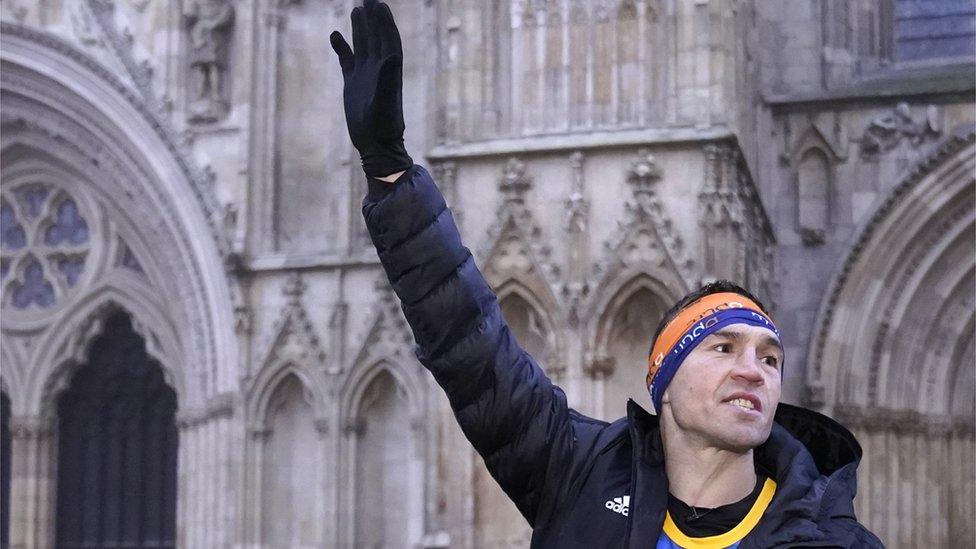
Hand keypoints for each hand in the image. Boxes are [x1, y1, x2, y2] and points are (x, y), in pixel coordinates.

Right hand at [330, 0, 412, 177]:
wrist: (376, 145)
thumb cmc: (384, 127)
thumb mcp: (385, 103)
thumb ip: (387, 80)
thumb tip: (390, 58)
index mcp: (389, 70)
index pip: (388, 39)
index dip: (385, 22)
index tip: (379, 4)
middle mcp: (378, 68)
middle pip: (376, 36)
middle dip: (374, 17)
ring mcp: (365, 75)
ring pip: (362, 45)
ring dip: (361, 27)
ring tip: (357, 8)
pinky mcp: (353, 84)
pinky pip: (347, 60)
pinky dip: (342, 48)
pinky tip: (334, 35)